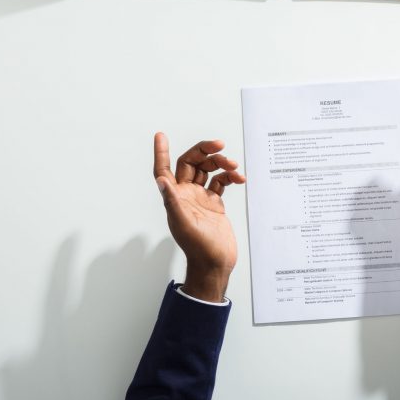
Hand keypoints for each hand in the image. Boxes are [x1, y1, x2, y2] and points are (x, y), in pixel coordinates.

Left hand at [152, 132, 245, 301]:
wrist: (215, 263)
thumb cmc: (198, 248)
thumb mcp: (184, 224)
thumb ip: (173, 201)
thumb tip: (161, 180)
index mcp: (175, 197)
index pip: (163, 169)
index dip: (161, 152)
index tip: (160, 135)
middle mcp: (186, 194)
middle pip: (191, 163)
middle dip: (204, 151)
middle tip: (219, 145)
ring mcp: (200, 198)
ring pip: (208, 170)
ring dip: (220, 163)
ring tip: (233, 166)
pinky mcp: (215, 203)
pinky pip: (221, 182)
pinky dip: (230, 177)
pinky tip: (239, 178)